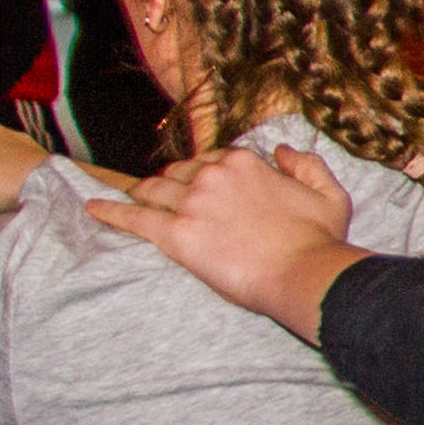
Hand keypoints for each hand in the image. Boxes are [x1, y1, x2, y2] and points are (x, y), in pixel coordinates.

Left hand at [85, 145, 364, 336]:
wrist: (305, 274)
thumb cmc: (320, 240)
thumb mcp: (331, 194)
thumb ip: (306, 164)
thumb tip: (280, 150)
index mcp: (244, 163)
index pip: (213, 159)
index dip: (207, 172)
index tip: (206, 186)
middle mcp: (213, 176)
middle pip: (179, 171)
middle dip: (172, 181)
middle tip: (169, 196)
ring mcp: (191, 204)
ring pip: (153, 190)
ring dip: (142, 192)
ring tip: (134, 199)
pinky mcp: (176, 234)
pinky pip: (133, 218)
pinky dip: (109, 211)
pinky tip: (92, 208)